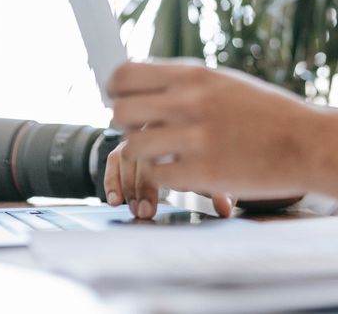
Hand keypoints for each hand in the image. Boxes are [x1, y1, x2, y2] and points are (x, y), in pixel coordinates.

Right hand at [102, 140, 235, 218]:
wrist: (187, 129)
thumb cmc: (204, 154)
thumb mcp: (214, 167)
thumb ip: (219, 187)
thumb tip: (226, 210)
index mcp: (182, 128)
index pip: (171, 149)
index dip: (168, 177)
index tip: (170, 198)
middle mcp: (158, 126)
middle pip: (145, 151)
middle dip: (143, 185)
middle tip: (145, 212)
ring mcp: (140, 133)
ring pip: (125, 154)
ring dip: (127, 185)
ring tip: (134, 210)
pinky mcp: (126, 144)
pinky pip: (114, 159)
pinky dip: (112, 179)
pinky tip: (115, 199)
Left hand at [108, 61, 315, 204]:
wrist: (309, 143)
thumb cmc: (268, 113)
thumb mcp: (225, 82)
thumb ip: (183, 83)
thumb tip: (137, 82)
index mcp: (194, 76)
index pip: (124, 75)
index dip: (114, 88)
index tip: (120, 98)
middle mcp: (189, 103)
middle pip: (119, 112)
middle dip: (124, 123)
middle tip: (140, 130)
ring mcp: (194, 140)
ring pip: (132, 146)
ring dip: (142, 152)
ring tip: (163, 153)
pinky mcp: (201, 174)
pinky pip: (156, 176)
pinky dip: (163, 177)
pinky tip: (181, 171)